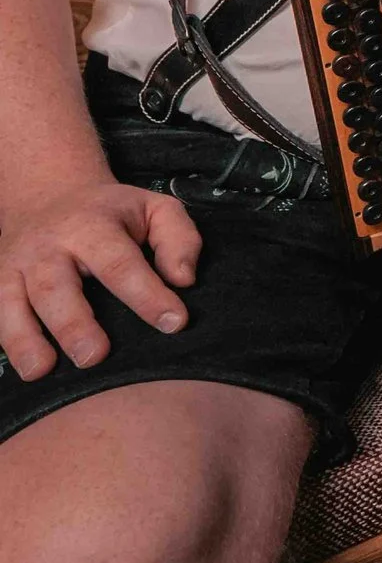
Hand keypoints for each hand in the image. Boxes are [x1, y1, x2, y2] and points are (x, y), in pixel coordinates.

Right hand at [0, 180, 200, 380]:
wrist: (47, 192)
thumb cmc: (112, 213)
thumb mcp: (155, 209)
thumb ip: (179, 239)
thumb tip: (183, 280)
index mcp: (92, 227)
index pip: (121, 264)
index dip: (147, 295)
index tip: (173, 323)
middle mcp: (47, 247)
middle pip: (56, 287)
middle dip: (73, 324)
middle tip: (94, 356)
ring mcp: (14, 266)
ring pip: (11, 304)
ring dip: (24, 340)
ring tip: (42, 370)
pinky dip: (3, 339)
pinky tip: (20, 366)